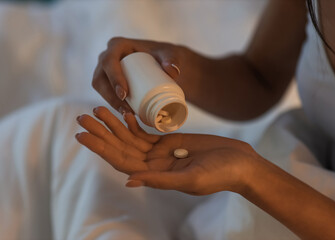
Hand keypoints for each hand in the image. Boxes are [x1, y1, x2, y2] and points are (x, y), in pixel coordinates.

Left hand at [75, 106, 260, 194]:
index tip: (83, 135)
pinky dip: (133, 122)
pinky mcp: (170, 140)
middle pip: (121, 147)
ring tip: (97, 109)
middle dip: (102, 133)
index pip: (121, 161)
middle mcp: (154, 165)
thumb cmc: (220, 174)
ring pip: (131, 138)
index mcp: (156, 176)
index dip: (101, 148)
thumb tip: (129, 181)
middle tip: (82, 117)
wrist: (239, 163)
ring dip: (113, 125)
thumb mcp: (191, 179)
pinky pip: (146, 132)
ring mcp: (161, 152)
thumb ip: (161, 180)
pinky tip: (123, 112)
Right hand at [92, 37, 206, 112]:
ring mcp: (106, 70)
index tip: (124, 94)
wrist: (165, 64)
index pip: (109, 61)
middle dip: (110, 96)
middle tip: (126, 110)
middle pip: (100, 77)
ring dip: (110, 103)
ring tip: (128, 114)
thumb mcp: (170, 55)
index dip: (113, 78)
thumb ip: (172, 60)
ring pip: (100, 88)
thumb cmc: (166, 57)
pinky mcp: (109, 81)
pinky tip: (122, 114)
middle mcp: (107, 56)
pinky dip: (112, 104)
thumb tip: (172, 71)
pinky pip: (105, 93)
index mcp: (117, 45)